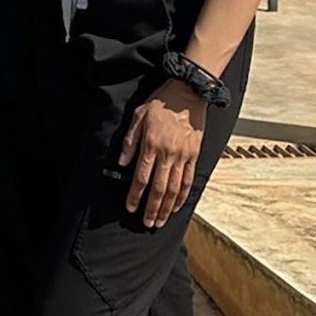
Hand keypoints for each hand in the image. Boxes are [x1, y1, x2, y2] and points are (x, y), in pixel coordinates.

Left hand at [119, 82, 207, 228]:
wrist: (187, 93)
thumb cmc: (160, 103)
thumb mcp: (138, 116)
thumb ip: (129, 141)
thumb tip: (122, 163)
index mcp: (150, 145)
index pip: (141, 177)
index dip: (135, 195)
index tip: (131, 208)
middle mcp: (167, 154)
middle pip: (158, 188)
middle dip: (151, 208)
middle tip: (147, 223)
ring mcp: (182, 156)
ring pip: (174, 188)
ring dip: (166, 207)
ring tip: (160, 221)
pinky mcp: (194, 155)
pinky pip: (187, 180)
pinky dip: (182, 196)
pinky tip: (176, 206)